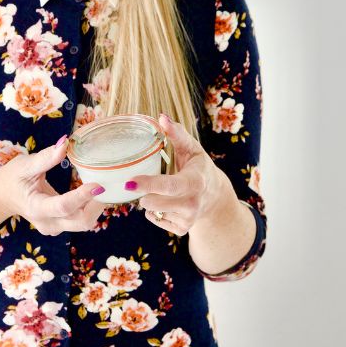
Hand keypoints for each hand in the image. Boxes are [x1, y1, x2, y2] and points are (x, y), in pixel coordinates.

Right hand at [0, 135, 106, 235]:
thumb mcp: (24, 165)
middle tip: (106, 184)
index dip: (82, 196)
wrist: (1, 197)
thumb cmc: (11, 179)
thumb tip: (65, 143)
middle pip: (81, 221)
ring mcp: (55, 228)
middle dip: (97, 205)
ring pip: (84, 222)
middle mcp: (48, 223)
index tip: (98, 185)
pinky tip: (91, 193)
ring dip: (95, 207)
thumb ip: (46, 157)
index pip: (63, 206)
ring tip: (100, 186)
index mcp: (36, 207)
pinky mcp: (60, 226)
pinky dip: (90, 208)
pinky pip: (81, 220)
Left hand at [130, 113, 236, 235]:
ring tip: (159, 190)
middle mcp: (192, 203)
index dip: (148, 184)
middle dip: (142, 190)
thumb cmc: (198, 168)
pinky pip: (154, 219)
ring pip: (150, 210)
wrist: (216, 197)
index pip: (169, 186)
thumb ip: (177, 134)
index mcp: (194, 182)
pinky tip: (165, 202)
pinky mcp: (181, 229)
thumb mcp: (192, 149)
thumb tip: (161, 117)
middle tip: (143, 180)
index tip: (129, 182)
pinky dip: (154, 210)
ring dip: (148, 199)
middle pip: (152, 201)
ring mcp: (187, 218)